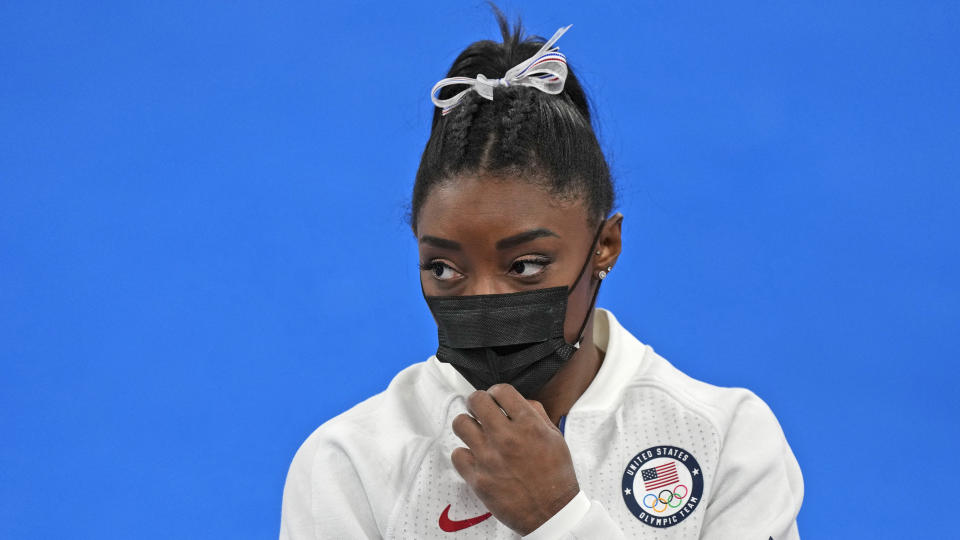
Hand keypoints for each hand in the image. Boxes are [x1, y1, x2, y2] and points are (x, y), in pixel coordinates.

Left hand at [451, 383, 579, 534]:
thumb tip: (518, 401)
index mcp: (528, 425)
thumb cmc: (555, 475)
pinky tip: (476, 457)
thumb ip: (536, 414)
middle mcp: (507, 438)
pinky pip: (457, 453)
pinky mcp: (477, 478)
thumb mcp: (555, 437)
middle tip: (480, 411)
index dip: (497, 393)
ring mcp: (489, 458)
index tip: (496, 400)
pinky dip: (465, 454)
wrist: (551, 513)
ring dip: (468, 425)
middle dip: (477, 402)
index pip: (501, 390)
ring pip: (460, 424)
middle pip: (476, 400)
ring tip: (476, 433)